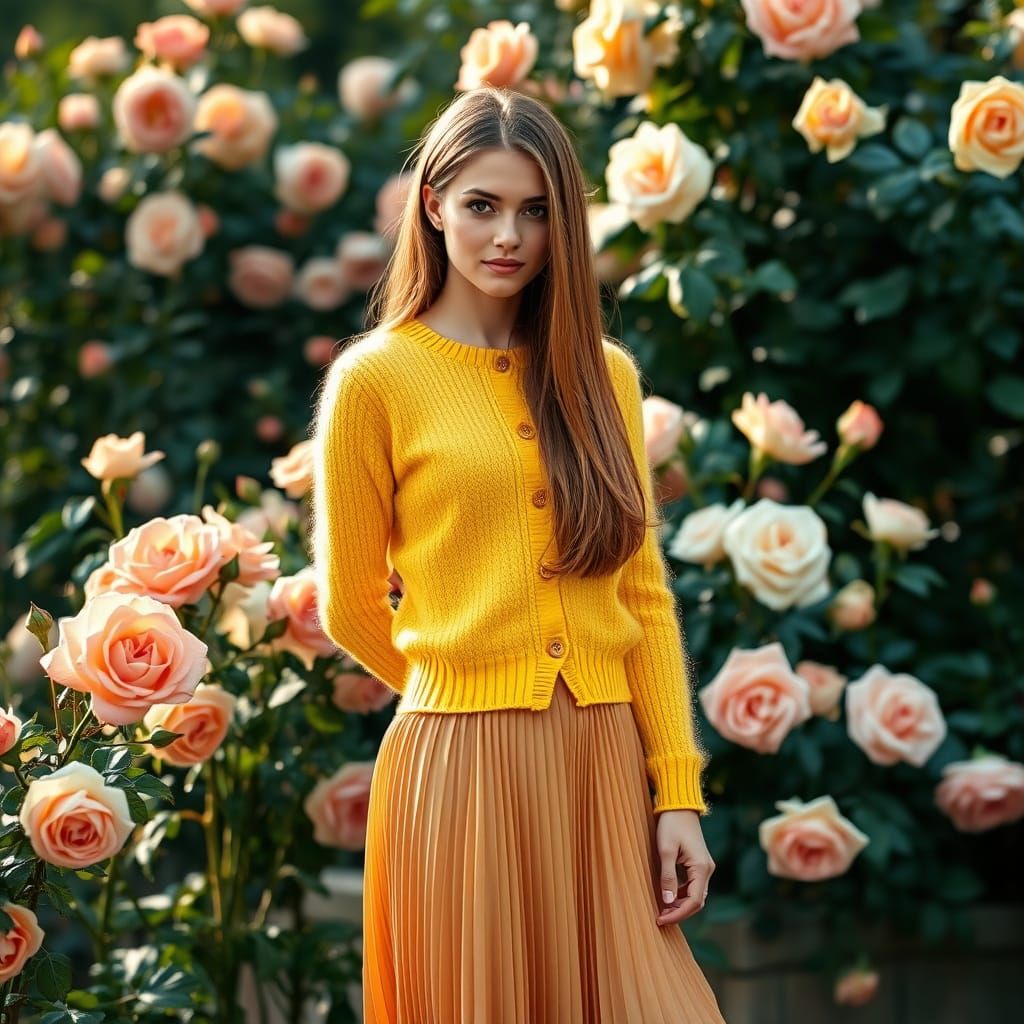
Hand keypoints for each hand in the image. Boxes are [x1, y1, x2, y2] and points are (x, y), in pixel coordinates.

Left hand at [654, 808, 714, 927]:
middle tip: (660, 918)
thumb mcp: (665, 850)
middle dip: (679, 912)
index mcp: (701, 868)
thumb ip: (667, 877)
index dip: (678, 914)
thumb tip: (667, 902)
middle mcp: (707, 869)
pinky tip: (668, 895)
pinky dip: (682, 894)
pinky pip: (693, 885)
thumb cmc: (671, 825)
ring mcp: (704, 866)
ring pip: (695, 894)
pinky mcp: (699, 863)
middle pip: (697, 901)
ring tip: (662, 909)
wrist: (679, 806)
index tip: (661, 919)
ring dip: (680, 904)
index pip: (693, 901)